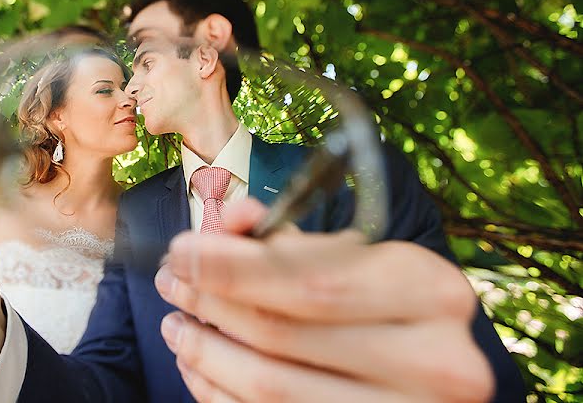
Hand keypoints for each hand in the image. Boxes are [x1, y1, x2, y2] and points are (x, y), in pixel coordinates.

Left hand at [154, 198, 493, 402]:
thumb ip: (296, 238)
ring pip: (270, 386)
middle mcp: (432, 359)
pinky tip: (198, 365)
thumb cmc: (393, 306)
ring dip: (205, 351)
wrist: (436, 372)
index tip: (181, 249)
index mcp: (431, 291)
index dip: (233, 266)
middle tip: (169, 280)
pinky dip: (220, 391)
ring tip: (174, 323)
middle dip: (210, 300)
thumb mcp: (362, 259)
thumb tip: (230, 220)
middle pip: (284, 332)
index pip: (311, 279)